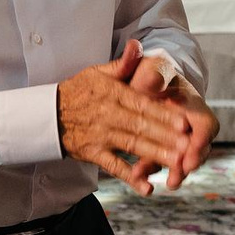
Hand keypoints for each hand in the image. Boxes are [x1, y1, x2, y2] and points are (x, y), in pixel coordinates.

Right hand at [58, 39, 194, 196]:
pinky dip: (130, 178)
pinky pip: (113, 167)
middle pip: (141, 126)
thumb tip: (138, 45)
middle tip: (188, 146)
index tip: (185, 122)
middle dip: (166, 136)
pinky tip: (147, 188)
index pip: (142, 104)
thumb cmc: (78, 91)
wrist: (46, 114)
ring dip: (154, 155)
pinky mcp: (93, 153)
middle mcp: (107, 114)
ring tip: (177, 163)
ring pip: (132, 145)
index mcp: (112, 93)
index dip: (164, 114)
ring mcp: (100, 135)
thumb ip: (122, 64)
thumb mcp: (96, 73)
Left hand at [128, 55, 218, 189]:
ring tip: (165, 182)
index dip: (201, 139)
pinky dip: (149, 170)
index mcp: (192, 105)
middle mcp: (189, 125)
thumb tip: (153, 76)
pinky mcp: (161, 147)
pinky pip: (159, 162)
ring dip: (173, 171)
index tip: (192, 150)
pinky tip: (138, 177)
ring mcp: (177, 139)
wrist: (144, 80)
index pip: (205, 124)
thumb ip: (153, 71)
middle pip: (197, 148)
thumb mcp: (153, 68)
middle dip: (188, 163)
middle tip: (179, 173)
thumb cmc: (153, 73)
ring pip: (180, 159)